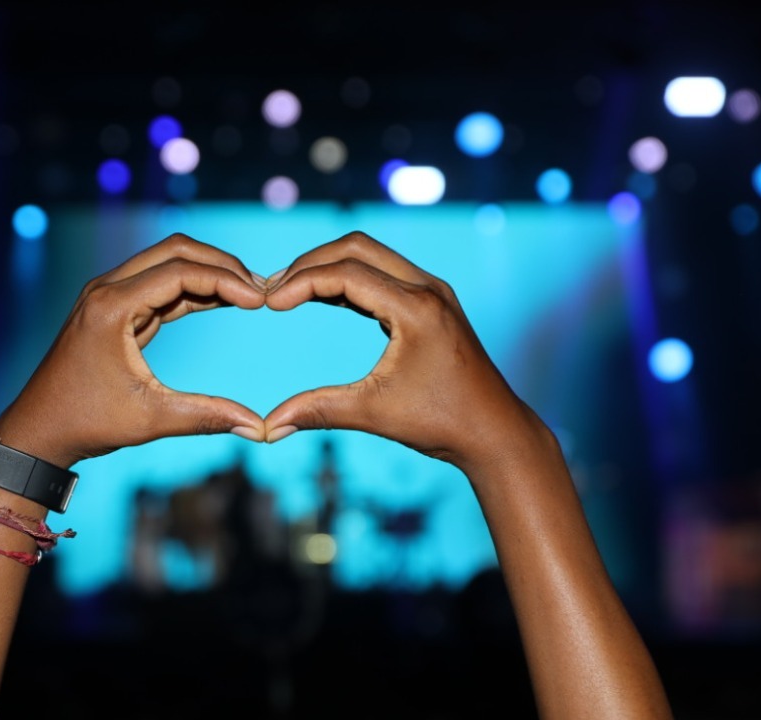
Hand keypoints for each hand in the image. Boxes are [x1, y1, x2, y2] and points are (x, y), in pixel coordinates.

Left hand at [0, 234, 267, 468]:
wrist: (40, 429)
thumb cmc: (86, 423)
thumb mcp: (150, 419)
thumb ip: (206, 416)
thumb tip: (258, 428)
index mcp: (111, 306)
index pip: (180, 271)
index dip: (226, 280)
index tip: (261, 300)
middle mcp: (107, 290)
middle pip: (175, 251)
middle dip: (221, 265)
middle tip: (261, 289)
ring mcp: (108, 296)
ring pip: (167, 264)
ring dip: (208, 274)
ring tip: (250, 295)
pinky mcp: (114, 310)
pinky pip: (159, 287)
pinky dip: (192, 291)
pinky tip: (224, 302)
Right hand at [261, 232, 544, 471]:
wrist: (493, 430)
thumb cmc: (442, 423)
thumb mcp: (374, 414)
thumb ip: (319, 410)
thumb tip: (268, 428)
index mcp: (416, 308)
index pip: (346, 273)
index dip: (300, 283)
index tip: (268, 303)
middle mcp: (427, 289)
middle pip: (357, 247)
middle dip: (310, 263)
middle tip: (273, 290)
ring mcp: (432, 293)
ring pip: (371, 257)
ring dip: (329, 268)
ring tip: (290, 292)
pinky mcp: (432, 304)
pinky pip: (384, 275)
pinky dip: (350, 281)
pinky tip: (322, 299)